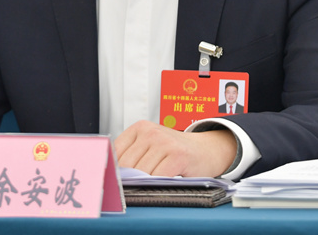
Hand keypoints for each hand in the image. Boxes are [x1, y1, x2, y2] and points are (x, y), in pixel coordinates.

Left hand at [114, 120, 236, 177]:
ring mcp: (164, 142)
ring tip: (150, 185)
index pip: (115, 152)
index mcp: (139, 127)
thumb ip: (132, 155)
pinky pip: (158, 177)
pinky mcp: (177, 155)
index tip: (114, 182)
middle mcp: (150, 131)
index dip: (114, 170)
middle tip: (133, 189)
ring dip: (144, 184)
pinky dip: (157, 185)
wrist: (205, 150)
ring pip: (141, 172)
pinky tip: (162, 184)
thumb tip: (112, 177)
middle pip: (127, 164)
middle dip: (129, 180)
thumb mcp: (151, 145)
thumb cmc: (174, 152)